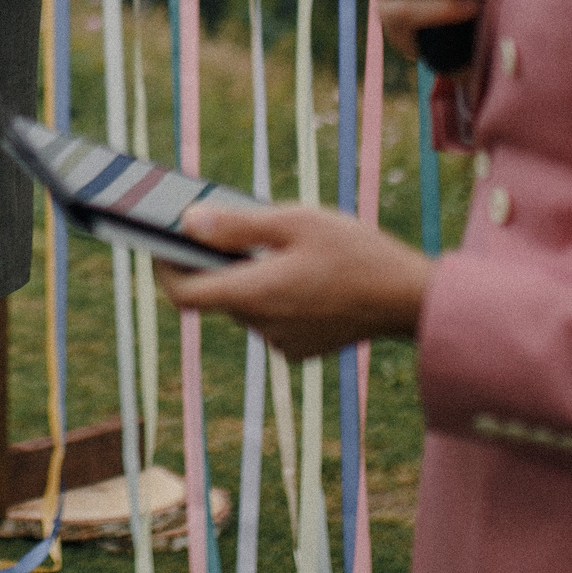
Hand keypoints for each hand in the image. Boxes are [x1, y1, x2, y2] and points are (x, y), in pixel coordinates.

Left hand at [156, 202, 431, 361]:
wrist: (412, 300)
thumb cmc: (356, 253)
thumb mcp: (294, 222)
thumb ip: (236, 224)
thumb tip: (187, 222)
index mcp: (253, 294)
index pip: (183, 294)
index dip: (163, 268)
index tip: (159, 242)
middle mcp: (261, 326)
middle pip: (218, 293)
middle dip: (218, 262)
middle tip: (233, 225)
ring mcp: (282, 343)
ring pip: (247, 305)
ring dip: (251, 277)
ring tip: (281, 246)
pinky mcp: (302, 350)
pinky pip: (272, 319)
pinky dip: (276, 296)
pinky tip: (306, 274)